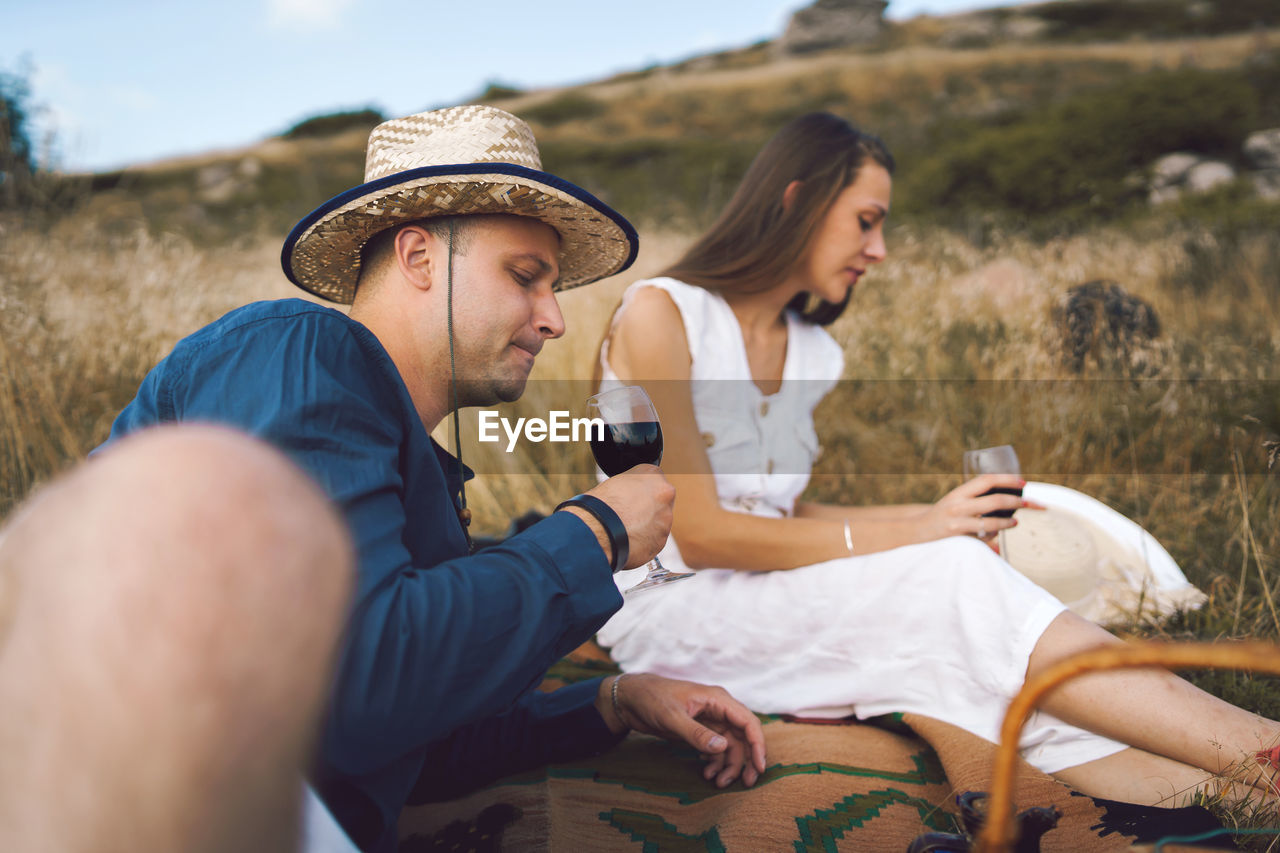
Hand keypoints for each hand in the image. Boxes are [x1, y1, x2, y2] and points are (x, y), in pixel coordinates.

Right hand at [582, 465, 674, 569]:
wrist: (597, 531)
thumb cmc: (600, 505)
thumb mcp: (616, 483)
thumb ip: (633, 487)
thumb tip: (633, 494)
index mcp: (653, 474)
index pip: (654, 479)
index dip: (641, 490)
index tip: (633, 497)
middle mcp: (665, 494)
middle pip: (661, 501)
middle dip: (649, 508)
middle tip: (630, 514)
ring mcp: (666, 519)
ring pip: (659, 522)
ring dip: (647, 526)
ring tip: (625, 530)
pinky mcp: (661, 540)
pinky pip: (654, 540)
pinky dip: (644, 541)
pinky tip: (627, 540)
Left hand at [595, 673, 766, 787]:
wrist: (631, 698)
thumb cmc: (651, 699)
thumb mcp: (672, 717)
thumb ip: (696, 733)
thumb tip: (722, 747)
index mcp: (717, 700)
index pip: (748, 722)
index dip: (758, 744)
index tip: (759, 767)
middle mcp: (718, 710)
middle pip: (743, 736)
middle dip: (746, 760)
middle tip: (746, 783)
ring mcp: (710, 721)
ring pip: (731, 746)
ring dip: (728, 765)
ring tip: (718, 782)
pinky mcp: (701, 731)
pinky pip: (716, 749)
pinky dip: (715, 762)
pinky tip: (706, 773)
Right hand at [914, 473, 1032, 542]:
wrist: (918, 530)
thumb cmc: (943, 514)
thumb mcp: (956, 500)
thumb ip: (976, 497)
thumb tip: (1008, 497)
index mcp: (959, 492)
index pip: (987, 480)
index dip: (1007, 480)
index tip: (1023, 483)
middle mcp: (958, 505)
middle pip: (995, 501)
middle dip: (1017, 502)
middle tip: (1029, 504)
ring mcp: (958, 523)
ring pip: (991, 523)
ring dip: (1008, 523)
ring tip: (1015, 522)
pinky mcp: (959, 538)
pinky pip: (983, 538)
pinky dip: (993, 537)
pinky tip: (996, 536)